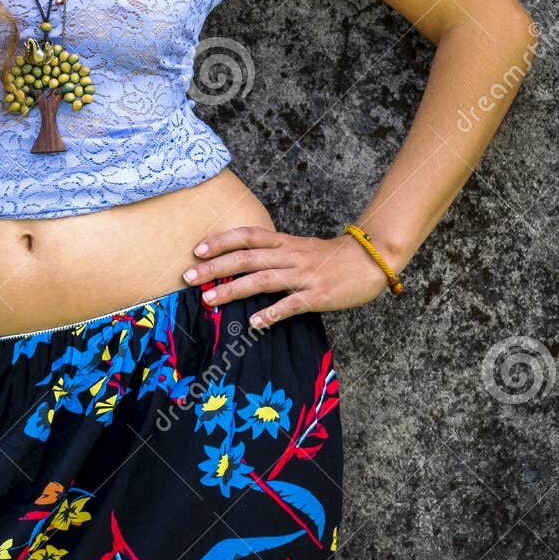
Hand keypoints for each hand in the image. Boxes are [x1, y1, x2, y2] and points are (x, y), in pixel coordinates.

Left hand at [184, 226, 397, 329]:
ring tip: (209, 299)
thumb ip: (273, 254)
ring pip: (262, 279)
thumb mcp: (299, 248)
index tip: (196, 250)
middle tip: (188, 277)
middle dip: (214, 267)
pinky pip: (291, 304)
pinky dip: (271, 313)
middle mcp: (290, 256)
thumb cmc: (331, 258)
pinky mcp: (317, 295)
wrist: (371, 260)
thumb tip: (241, 264)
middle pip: (246, 257)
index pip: (247, 236)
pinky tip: (253, 323)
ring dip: (233, 289)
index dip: (221, 241)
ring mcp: (303, 275)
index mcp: (285, 243)